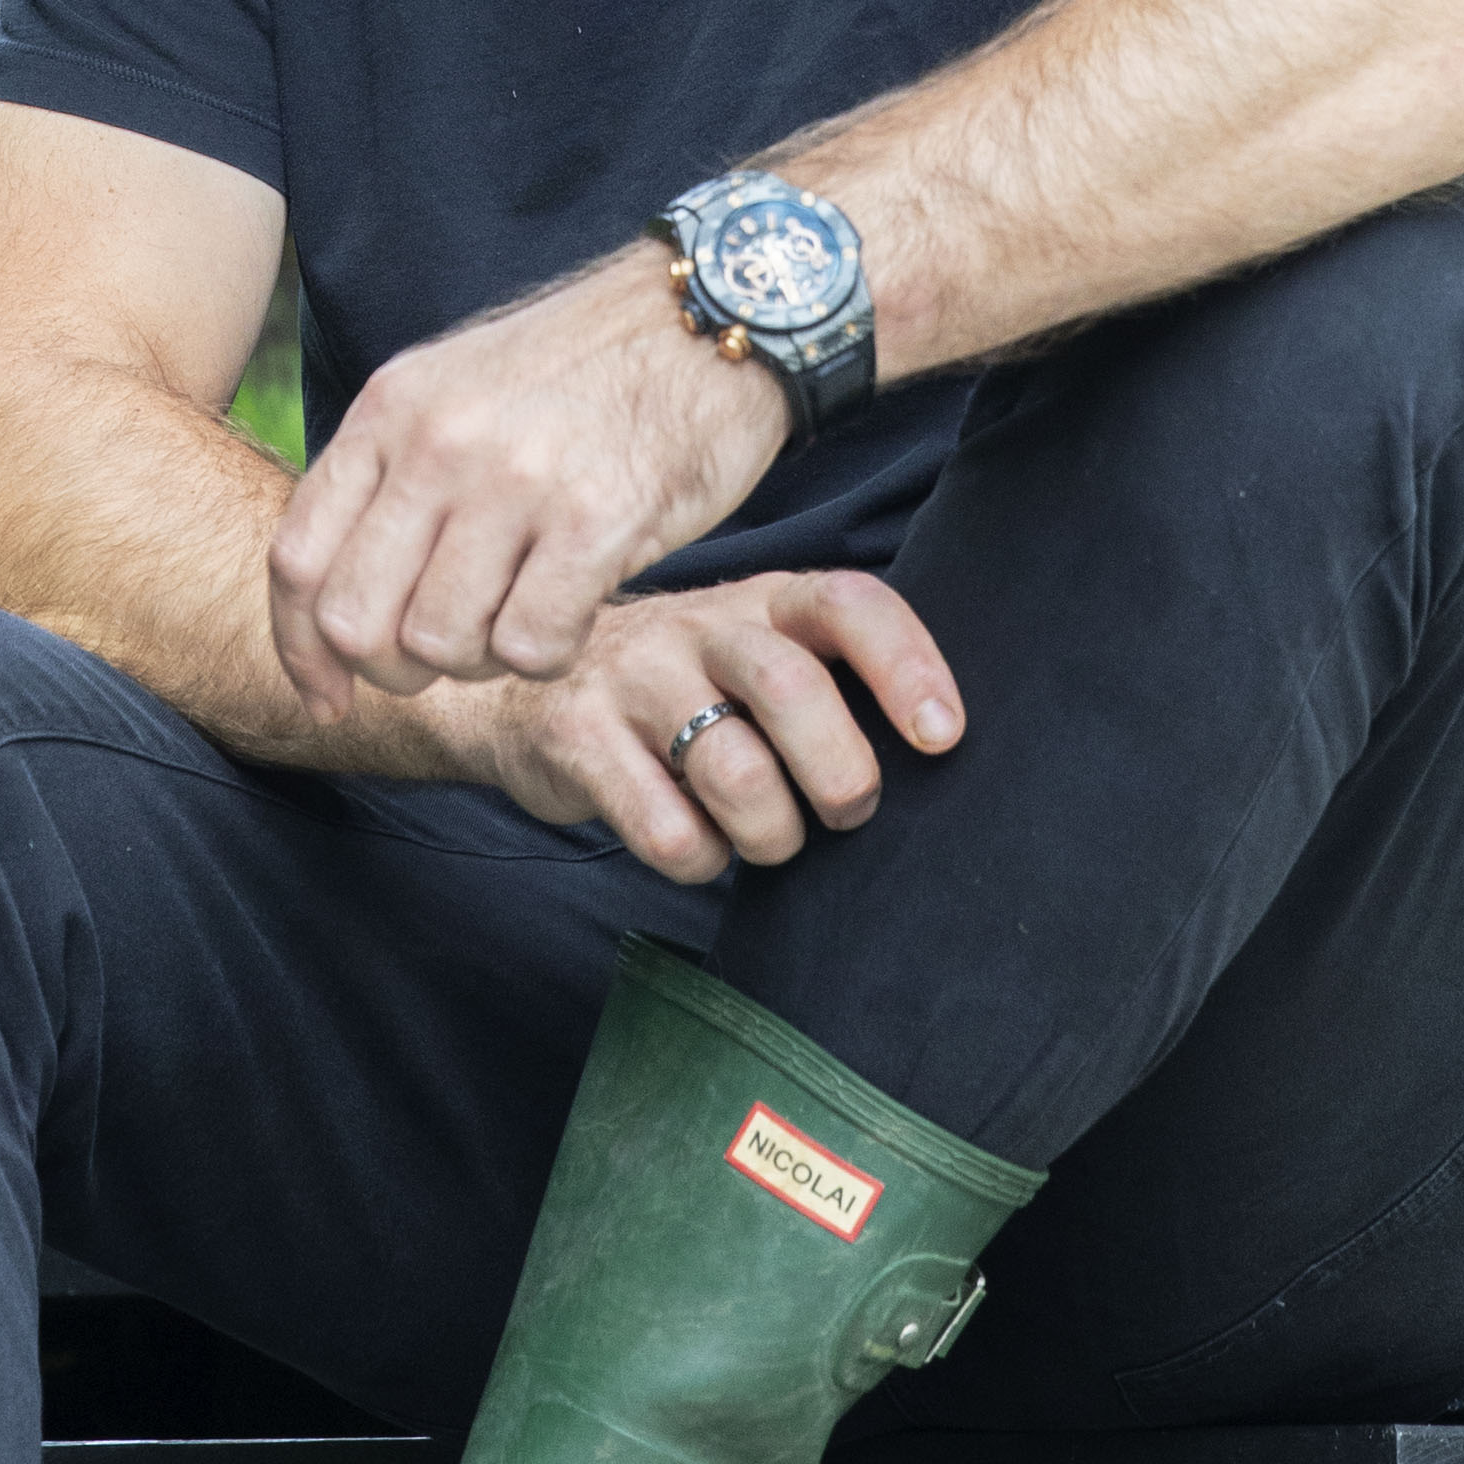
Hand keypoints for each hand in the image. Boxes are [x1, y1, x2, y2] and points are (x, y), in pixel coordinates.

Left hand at [269, 248, 794, 716]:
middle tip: (450, 658)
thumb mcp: (457, 388)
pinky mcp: (597, 517)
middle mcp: (438, 441)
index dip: (302, 651)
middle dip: (394, 671)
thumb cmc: (586, 368)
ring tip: (523, 618)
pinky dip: (548, 656)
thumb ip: (393, 475)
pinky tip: (577, 613)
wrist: (714, 313)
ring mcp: (515, 479)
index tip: (331, 697)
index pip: (299, 560)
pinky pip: (531, 648)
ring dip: (481, 663)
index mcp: (391, 409)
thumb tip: (334, 603)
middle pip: (356, 622)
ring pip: (440, 645)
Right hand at [413, 574, 965, 883]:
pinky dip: (701, 860)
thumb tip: (931, 756)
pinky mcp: (578, 739)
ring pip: (735, 772)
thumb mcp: (750, 655)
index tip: (942, 737)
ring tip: (769, 841)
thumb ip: (824, 679)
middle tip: (846, 812)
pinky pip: (666, 829)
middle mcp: (699, 628)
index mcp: (763, 602)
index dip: (907, 666)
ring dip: (772, 834)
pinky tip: (698, 847)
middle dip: (840, 772)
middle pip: (791, 690)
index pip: (850, 605)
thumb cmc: (679, 689)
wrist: (521, 690)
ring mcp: (633, 679)